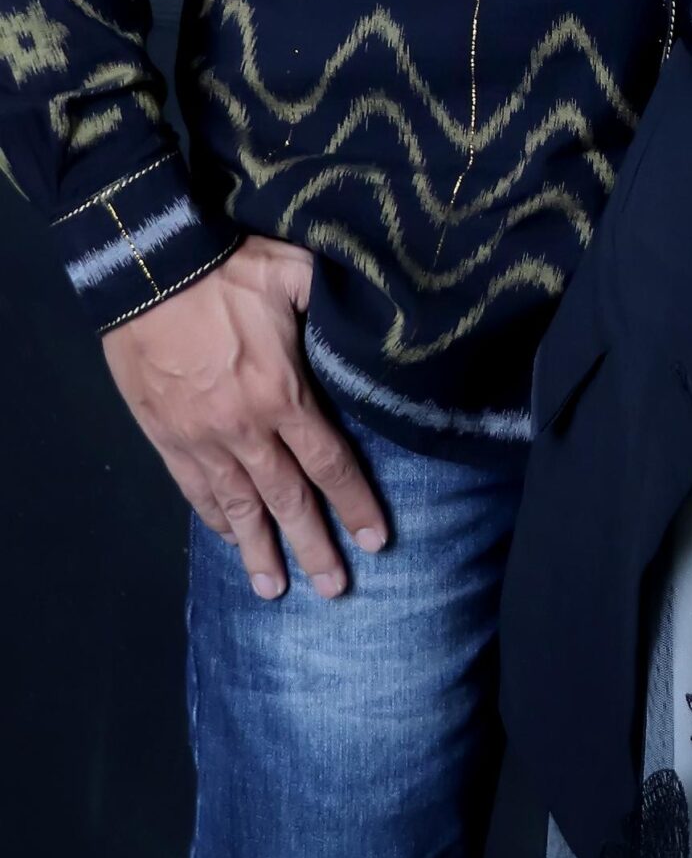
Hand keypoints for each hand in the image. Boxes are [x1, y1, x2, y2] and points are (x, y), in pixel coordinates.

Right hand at [103, 235, 386, 598]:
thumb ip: (331, 302)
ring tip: (274, 590)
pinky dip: (214, 517)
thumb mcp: (296, 272)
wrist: (149, 268)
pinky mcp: (165, 436)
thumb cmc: (227, 267)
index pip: (329, 462)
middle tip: (335, 590)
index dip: (355, 503)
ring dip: (259, 550)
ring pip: (238, 507)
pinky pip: (194, 489)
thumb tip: (365, 314)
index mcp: (283, 393)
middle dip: (315, 547)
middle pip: (288, 500)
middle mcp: (245, 430)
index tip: (376, 540)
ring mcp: (201, 438)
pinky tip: (228, 537)